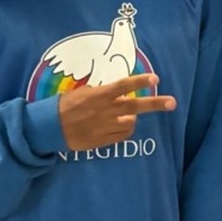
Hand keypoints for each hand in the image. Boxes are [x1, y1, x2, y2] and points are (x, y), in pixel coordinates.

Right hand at [58, 74, 176, 150]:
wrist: (49, 128)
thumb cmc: (66, 105)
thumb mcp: (83, 92)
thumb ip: (103, 92)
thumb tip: (119, 91)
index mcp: (99, 95)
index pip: (123, 86)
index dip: (140, 81)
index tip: (155, 79)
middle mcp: (105, 111)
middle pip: (135, 106)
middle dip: (155, 104)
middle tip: (172, 103)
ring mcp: (104, 127)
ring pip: (131, 122)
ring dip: (132, 118)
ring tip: (124, 116)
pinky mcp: (101, 141)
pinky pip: (121, 136)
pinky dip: (124, 130)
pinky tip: (118, 126)